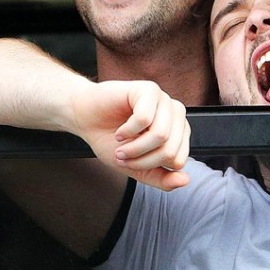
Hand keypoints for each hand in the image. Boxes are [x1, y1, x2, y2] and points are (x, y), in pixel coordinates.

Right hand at [69, 80, 190, 190]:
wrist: (84, 118)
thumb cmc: (109, 139)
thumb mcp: (137, 168)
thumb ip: (161, 178)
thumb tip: (185, 180)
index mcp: (178, 132)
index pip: (177, 161)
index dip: (149, 166)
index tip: (131, 162)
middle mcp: (176, 115)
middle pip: (170, 150)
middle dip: (141, 160)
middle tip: (122, 156)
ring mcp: (163, 100)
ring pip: (160, 135)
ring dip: (134, 147)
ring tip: (119, 144)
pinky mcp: (148, 89)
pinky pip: (144, 119)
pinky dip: (127, 130)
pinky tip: (119, 130)